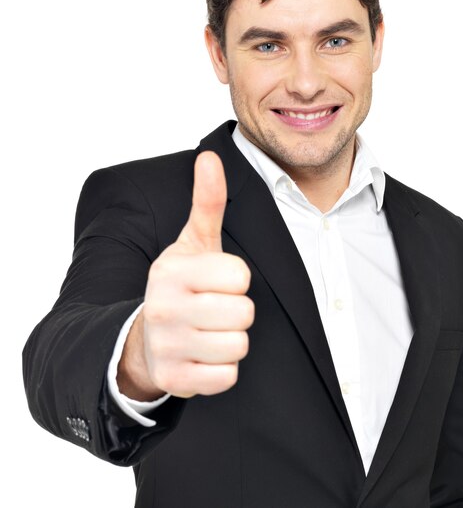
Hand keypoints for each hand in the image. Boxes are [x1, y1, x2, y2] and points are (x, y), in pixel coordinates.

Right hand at [117, 152, 253, 399]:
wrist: (144, 339)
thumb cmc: (180, 286)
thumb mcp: (193, 243)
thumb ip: (207, 202)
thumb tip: (210, 157)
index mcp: (173, 271)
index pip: (241, 277)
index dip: (237, 280)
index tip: (217, 282)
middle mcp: (165, 308)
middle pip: (244, 313)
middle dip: (237, 312)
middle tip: (214, 309)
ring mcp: (168, 346)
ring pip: (238, 346)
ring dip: (231, 340)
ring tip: (209, 331)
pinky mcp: (174, 379)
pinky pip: (227, 377)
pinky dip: (222, 369)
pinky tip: (203, 355)